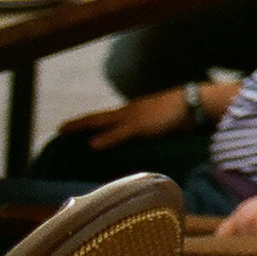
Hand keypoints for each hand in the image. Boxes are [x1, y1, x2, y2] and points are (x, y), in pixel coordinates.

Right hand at [61, 91, 195, 150]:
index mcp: (124, 112)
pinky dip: (124, 140)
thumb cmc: (165, 115)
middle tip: (72, 135)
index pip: (95, 119)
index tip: (60, 129)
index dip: (78, 124)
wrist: (196, 107)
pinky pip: (134, 135)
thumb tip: (90, 145)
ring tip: (94, 143)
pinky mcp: (157, 127)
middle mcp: (132, 114)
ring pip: (120, 128)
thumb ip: (116, 135)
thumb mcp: (137, 126)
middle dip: (88, 129)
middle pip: (105, 122)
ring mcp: (145, 120)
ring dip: (106, 134)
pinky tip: (125, 148)